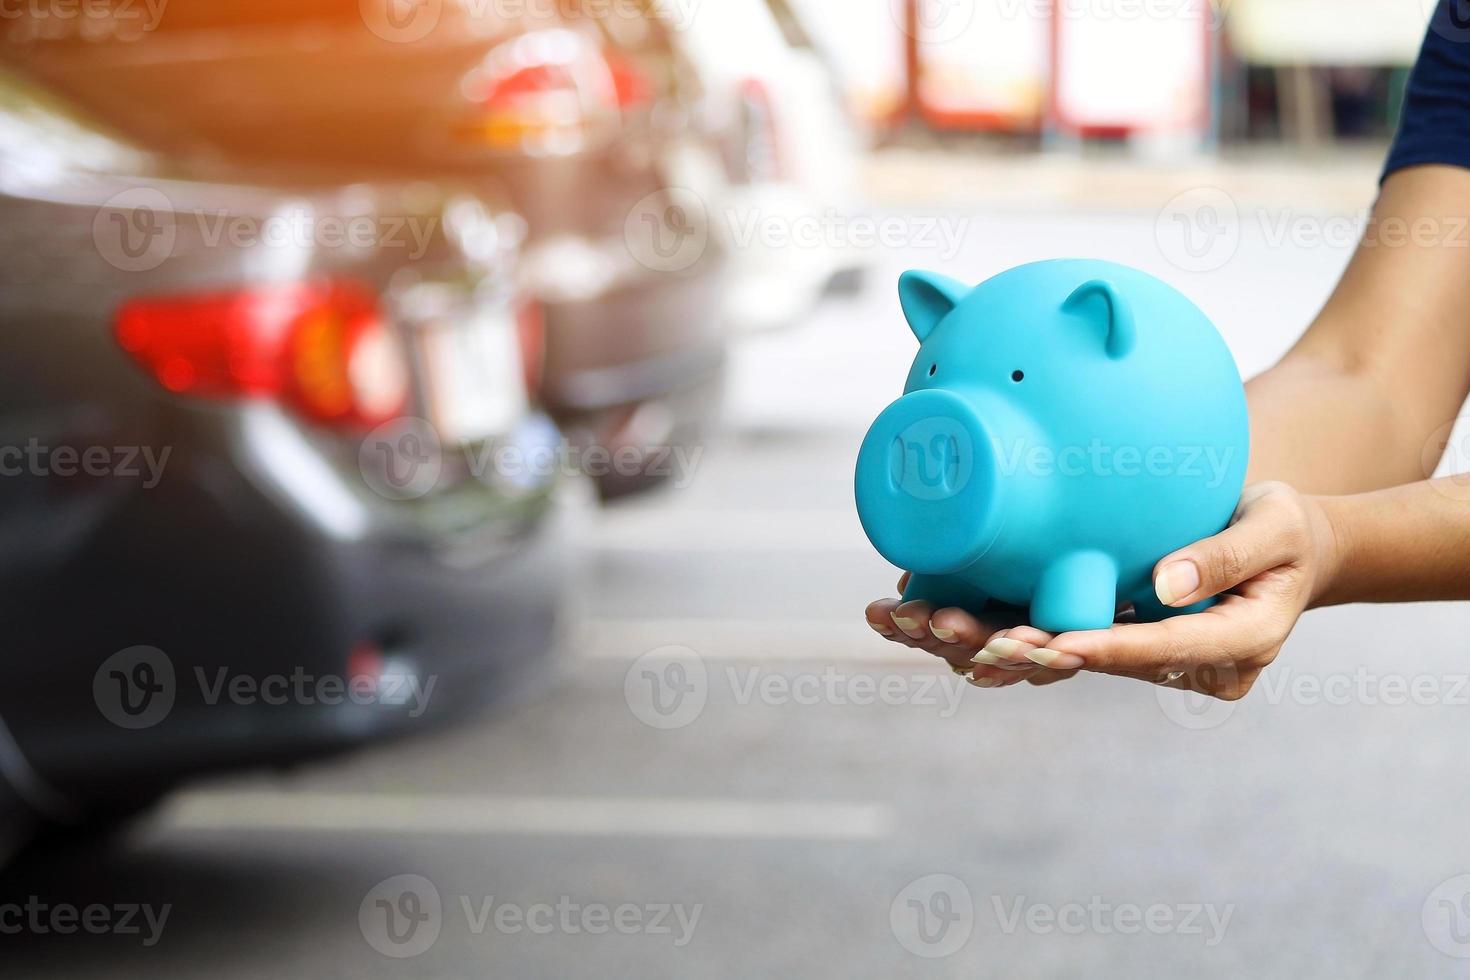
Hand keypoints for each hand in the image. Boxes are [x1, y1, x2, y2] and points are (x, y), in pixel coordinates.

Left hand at [865, 482, 1344, 698]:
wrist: (1290, 551)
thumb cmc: (1289, 534)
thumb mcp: (1277, 529)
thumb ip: (1223, 555)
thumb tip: (1161, 588)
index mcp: (1227, 649)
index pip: (1151, 653)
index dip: (1093, 648)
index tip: (1037, 643)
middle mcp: (1175, 664)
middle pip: (1080, 662)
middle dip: (1004, 647)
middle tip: (936, 625)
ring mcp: (1138, 654)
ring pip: (1049, 655)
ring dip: (976, 640)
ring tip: (902, 618)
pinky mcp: (1110, 633)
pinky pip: (1044, 634)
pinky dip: (988, 623)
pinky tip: (926, 610)